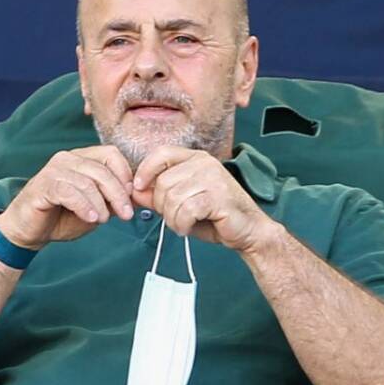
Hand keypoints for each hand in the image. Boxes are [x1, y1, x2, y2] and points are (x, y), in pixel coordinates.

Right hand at [0, 146, 135, 248]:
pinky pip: (69, 192)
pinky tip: (91, 218)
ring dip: (101, 203)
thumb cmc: (60, 217)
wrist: (28, 231)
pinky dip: (84, 206)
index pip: (111, 154)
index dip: (126, 175)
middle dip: (118, 194)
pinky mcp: (43, 185)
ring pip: (87, 181)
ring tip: (103, 220)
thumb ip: (111, 200)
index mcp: (81, 159)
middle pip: (102, 169)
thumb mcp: (94, 209)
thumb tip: (136, 197)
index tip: (132, 198)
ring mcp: (53, 170)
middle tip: (126, 214)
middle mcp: (67, 159)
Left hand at [132, 147, 275, 252]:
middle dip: (162, 207)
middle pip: (163, 182)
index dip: (145, 170)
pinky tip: (189, 227)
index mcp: (195, 159)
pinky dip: (182, 224)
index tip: (139, 188)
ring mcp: (213, 178)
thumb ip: (158, 196)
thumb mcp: (181, 203)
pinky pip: (186, 210)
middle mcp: (204, 163)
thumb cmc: (214, 217)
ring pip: (172, 198)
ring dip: (172, 219)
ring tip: (184, 224)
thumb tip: (135, 192)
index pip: (161, 153)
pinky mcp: (218, 196)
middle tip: (175, 217)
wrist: (248, 231)